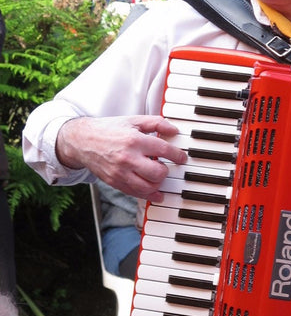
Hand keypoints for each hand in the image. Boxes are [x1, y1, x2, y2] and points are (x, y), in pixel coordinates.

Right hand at [56, 116, 187, 200]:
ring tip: (158, 175)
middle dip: (166, 170)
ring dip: (158, 183)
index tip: (182, 157)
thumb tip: (174, 130)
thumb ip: (156, 123)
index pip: (163, 150)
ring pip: (148, 187)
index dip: (177, 155)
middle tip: (166, 165)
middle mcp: (127, 158)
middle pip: (157, 173)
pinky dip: (149, 195)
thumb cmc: (110, 129)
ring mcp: (120, 173)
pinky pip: (135, 193)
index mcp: (134, 140)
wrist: (82, 141)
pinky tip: (157, 193)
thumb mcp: (134, 121)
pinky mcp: (114, 182)